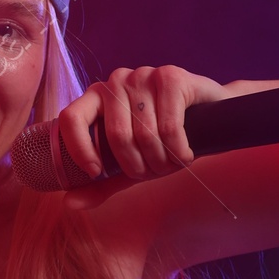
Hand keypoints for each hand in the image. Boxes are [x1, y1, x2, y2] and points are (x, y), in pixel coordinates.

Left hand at [55, 64, 225, 180]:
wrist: (208, 118)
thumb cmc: (161, 141)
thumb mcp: (127, 166)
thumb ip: (100, 184)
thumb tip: (69, 203)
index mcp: (96, 98)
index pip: (71, 119)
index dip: (80, 150)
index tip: (96, 172)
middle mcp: (116, 81)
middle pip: (117, 136)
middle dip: (139, 167)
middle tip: (154, 172)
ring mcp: (143, 75)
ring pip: (146, 135)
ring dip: (162, 162)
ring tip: (172, 163)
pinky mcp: (171, 77)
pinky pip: (170, 128)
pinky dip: (179, 151)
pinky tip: (186, 154)